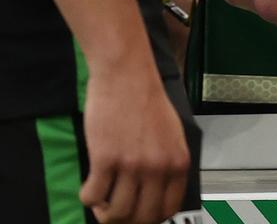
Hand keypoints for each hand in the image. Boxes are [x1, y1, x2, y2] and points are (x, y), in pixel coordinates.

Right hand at [80, 65, 188, 223]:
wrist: (127, 76)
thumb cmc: (148, 101)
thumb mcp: (173, 134)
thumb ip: (169, 163)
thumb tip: (159, 192)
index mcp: (178, 162)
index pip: (168, 208)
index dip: (151, 217)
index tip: (139, 214)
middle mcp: (158, 168)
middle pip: (142, 216)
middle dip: (127, 220)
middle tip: (115, 211)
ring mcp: (131, 165)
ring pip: (117, 212)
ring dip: (105, 212)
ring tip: (101, 201)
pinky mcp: (105, 159)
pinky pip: (93, 195)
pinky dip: (88, 198)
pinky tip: (90, 188)